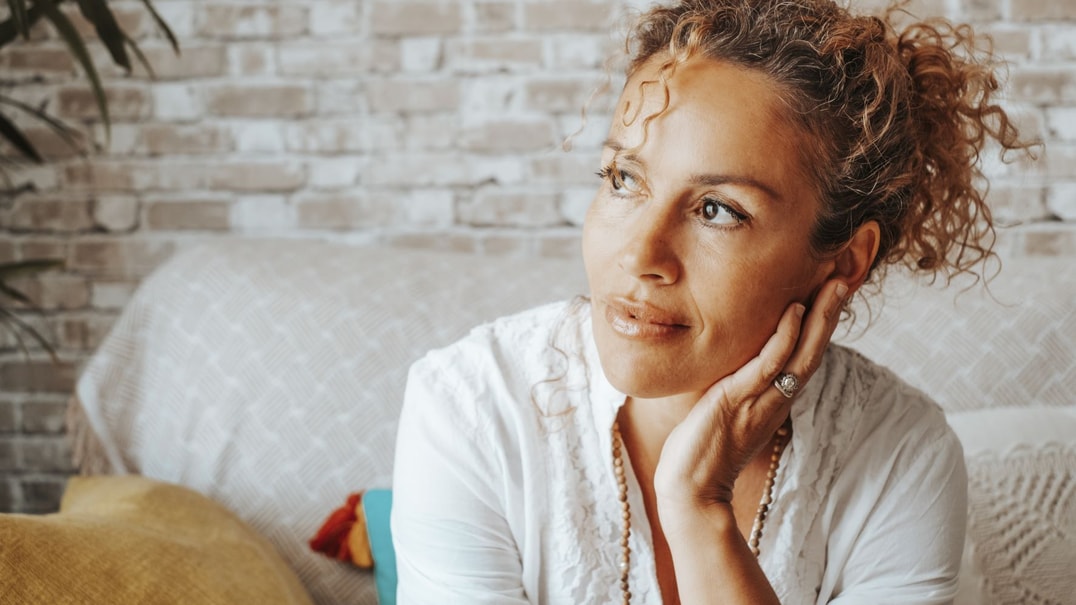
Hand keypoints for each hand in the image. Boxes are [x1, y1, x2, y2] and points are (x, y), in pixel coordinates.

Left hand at [652, 279, 848, 519]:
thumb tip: (732, 359)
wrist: (692, 488)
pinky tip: (794, 311)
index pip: (804, 355)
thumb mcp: (725, 407)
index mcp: (774, 398)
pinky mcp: (739, 400)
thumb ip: (736, 383)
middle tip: (847, 278)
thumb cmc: (702, 449)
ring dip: (819, 319)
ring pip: (801, 354)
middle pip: (813, 351)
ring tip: (835, 285)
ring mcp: (760, 399)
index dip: (820, 326)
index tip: (832, 293)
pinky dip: (784, 337)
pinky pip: (769, 365)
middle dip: (830, 315)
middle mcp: (775, 398)